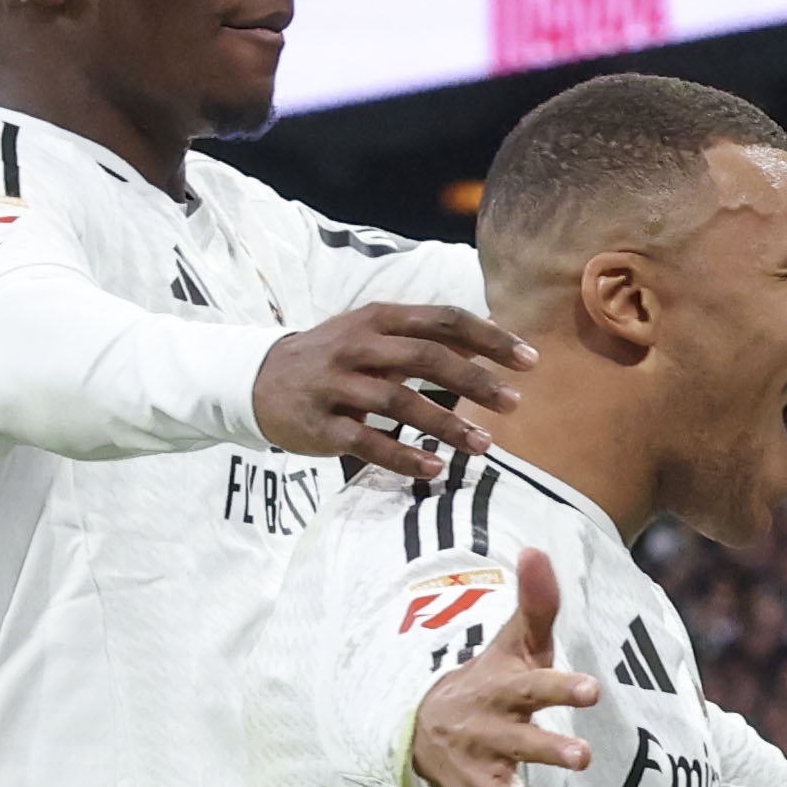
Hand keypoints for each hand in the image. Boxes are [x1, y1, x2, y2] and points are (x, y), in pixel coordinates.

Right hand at [253, 301, 526, 474]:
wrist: (258, 379)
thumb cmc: (333, 358)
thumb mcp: (373, 333)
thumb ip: (425, 335)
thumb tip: (490, 337)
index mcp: (378, 318)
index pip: (443, 319)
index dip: (489, 338)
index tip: (529, 360)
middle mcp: (357, 346)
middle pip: (426, 357)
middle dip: (476, 381)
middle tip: (515, 403)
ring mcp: (336, 385)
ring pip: (399, 400)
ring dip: (447, 424)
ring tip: (485, 445)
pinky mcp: (321, 425)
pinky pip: (366, 442)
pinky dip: (402, 456)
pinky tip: (435, 468)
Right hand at [405, 548, 600, 786]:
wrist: (424, 727)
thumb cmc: (489, 682)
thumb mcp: (513, 643)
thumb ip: (536, 604)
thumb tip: (539, 546)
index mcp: (500, 692)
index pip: (533, 686)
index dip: (559, 686)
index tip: (591, 689)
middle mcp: (486, 735)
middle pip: (518, 742)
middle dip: (545, 749)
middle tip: (582, 757)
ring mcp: (478, 777)